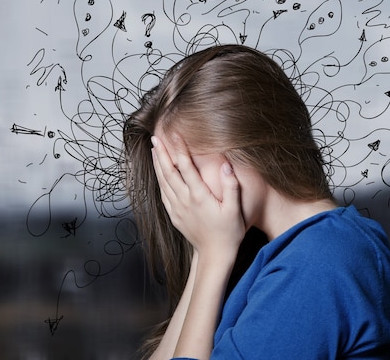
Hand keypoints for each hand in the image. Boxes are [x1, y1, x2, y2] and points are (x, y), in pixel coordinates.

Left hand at [151, 135, 244, 258]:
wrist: (215, 255)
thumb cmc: (229, 233)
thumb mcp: (235, 210)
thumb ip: (231, 186)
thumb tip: (226, 164)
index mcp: (199, 196)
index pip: (186, 167)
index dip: (179, 149)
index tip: (174, 134)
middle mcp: (184, 201)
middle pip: (169, 172)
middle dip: (162, 153)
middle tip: (155, 137)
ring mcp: (177, 209)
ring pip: (163, 182)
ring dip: (158, 164)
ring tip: (154, 149)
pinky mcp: (174, 215)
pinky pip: (163, 194)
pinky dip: (159, 180)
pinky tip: (159, 173)